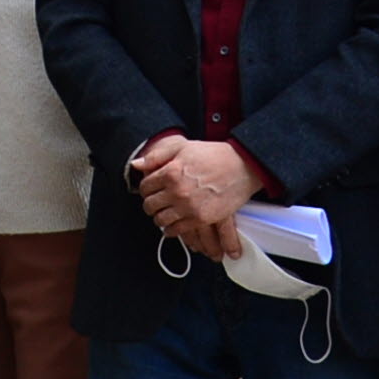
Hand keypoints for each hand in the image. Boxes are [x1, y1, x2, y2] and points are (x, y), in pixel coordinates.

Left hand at [129, 132, 254, 254]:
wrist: (242, 166)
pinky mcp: (201, 219)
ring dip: (159, 218)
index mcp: (170, 172)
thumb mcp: (182, 147)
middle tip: (156, 204)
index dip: (146, 189)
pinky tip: (173, 225)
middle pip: (150, 205)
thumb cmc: (213, 155)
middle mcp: (177, 191)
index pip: (145, 187)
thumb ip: (157, 156)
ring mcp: (189, 207)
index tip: (151, 191)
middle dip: (150, 205)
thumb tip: (137, 164)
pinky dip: (172, 230)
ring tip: (164, 214)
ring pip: (161, 220)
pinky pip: (177, 230)